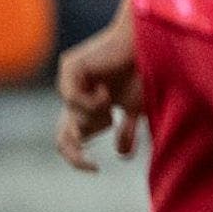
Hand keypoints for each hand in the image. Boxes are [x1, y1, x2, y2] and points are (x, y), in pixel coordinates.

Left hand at [55, 16, 142, 173]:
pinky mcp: (70, 67)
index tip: (95, 169)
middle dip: (74, 153)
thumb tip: (122, 154)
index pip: (72, 138)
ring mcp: (71, 81)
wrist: (151, 42)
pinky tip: (106, 91)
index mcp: (92, 107)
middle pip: (62, 135)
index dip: (77, 157)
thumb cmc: (149, 71)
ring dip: (95, 116)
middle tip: (91, 165)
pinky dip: (92, 102)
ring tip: (112, 101)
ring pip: (74, 117)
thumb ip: (127, 130)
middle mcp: (77, 95)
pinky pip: (71, 99)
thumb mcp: (137, 108)